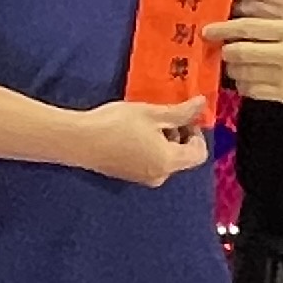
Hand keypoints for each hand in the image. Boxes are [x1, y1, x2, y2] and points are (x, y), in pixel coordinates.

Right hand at [75, 98, 210, 187]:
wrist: (79, 141)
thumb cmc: (116, 125)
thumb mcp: (152, 113)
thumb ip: (181, 111)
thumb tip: (202, 103)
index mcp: (169, 162)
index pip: (199, 153)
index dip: (197, 133)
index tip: (183, 118)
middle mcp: (159, 175)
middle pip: (182, 157)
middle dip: (178, 135)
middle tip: (163, 116)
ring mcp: (143, 178)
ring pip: (166, 159)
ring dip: (163, 141)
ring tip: (145, 122)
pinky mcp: (129, 176)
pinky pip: (150, 162)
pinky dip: (150, 148)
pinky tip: (133, 133)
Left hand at [215, 18, 282, 106]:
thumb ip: (264, 29)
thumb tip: (228, 31)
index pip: (248, 28)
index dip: (223, 29)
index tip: (207, 31)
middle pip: (241, 53)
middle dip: (226, 51)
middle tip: (223, 49)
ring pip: (242, 73)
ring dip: (232, 69)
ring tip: (235, 64)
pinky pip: (250, 90)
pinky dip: (242, 84)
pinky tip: (247, 78)